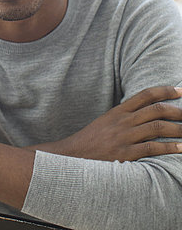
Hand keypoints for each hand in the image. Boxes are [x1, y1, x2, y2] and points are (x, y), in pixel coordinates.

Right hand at [39, 86, 181, 161]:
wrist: (74, 155)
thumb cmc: (92, 140)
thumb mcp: (106, 122)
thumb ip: (124, 117)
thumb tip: (144, 114)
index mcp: (119, 111)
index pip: (145, 95)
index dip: (164, 91)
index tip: (179, 90)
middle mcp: (123, 121)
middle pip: (155, 110)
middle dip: (176, 110)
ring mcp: (125, 137)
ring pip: (157, 127)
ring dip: (177, 128)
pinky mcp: (126, 154)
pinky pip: (152, 148)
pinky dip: (169, 147)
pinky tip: (180, 148)